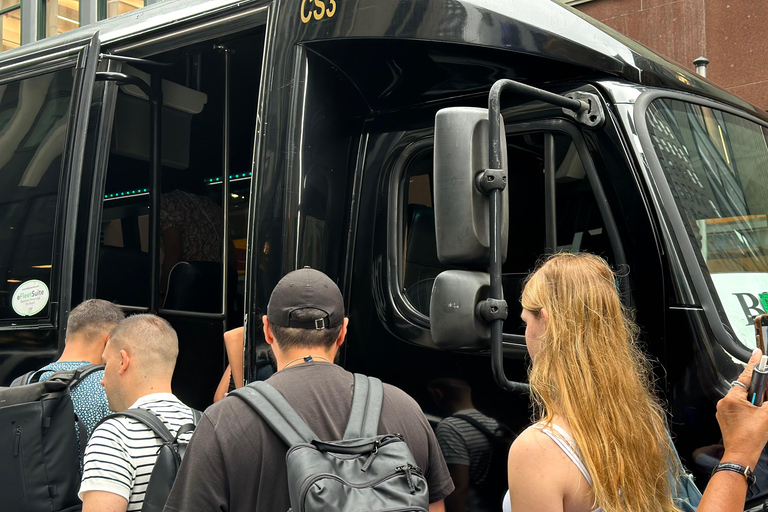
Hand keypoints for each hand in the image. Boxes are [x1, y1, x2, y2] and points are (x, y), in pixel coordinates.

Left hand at [716, 349, 767, 468]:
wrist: (741, 454)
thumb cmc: (751, 437)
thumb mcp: (767, 414)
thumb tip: (767, 395)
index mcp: (733, 397)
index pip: (746, 376)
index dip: (754, 364)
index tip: (757, 353)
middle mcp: (725, 402)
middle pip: (745, 389)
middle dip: (758, 392)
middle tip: (764, 401)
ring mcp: (723, 411)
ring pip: (742, 399)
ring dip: (753, 402)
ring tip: (761, 413)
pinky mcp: (725, 418)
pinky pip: (738, 408)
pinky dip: (748, 409)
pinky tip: (755, 418)